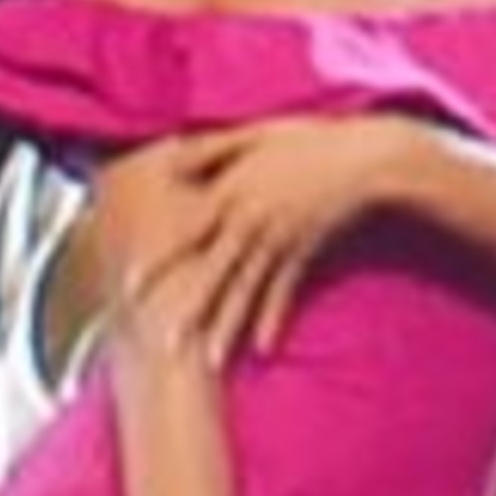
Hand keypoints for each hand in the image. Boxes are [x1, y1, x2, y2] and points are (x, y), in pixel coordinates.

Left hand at [126, 116, 389, 361]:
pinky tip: (261, 348)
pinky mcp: (304, 251)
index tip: (130, 287)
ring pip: (247, 289)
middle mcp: (250, 221)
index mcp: (231, 192)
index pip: (184, 233)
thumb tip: (167, 158)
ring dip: (228, 327)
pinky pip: (285, 290)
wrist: (364, 157)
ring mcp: (278, 240)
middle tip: (164, 344)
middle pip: (212, 273)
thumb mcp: (253, 134)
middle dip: (188, 310)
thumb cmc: (305, 139)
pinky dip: (273, 318)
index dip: (158, 261)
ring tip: (210, 360)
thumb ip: (210, 148)